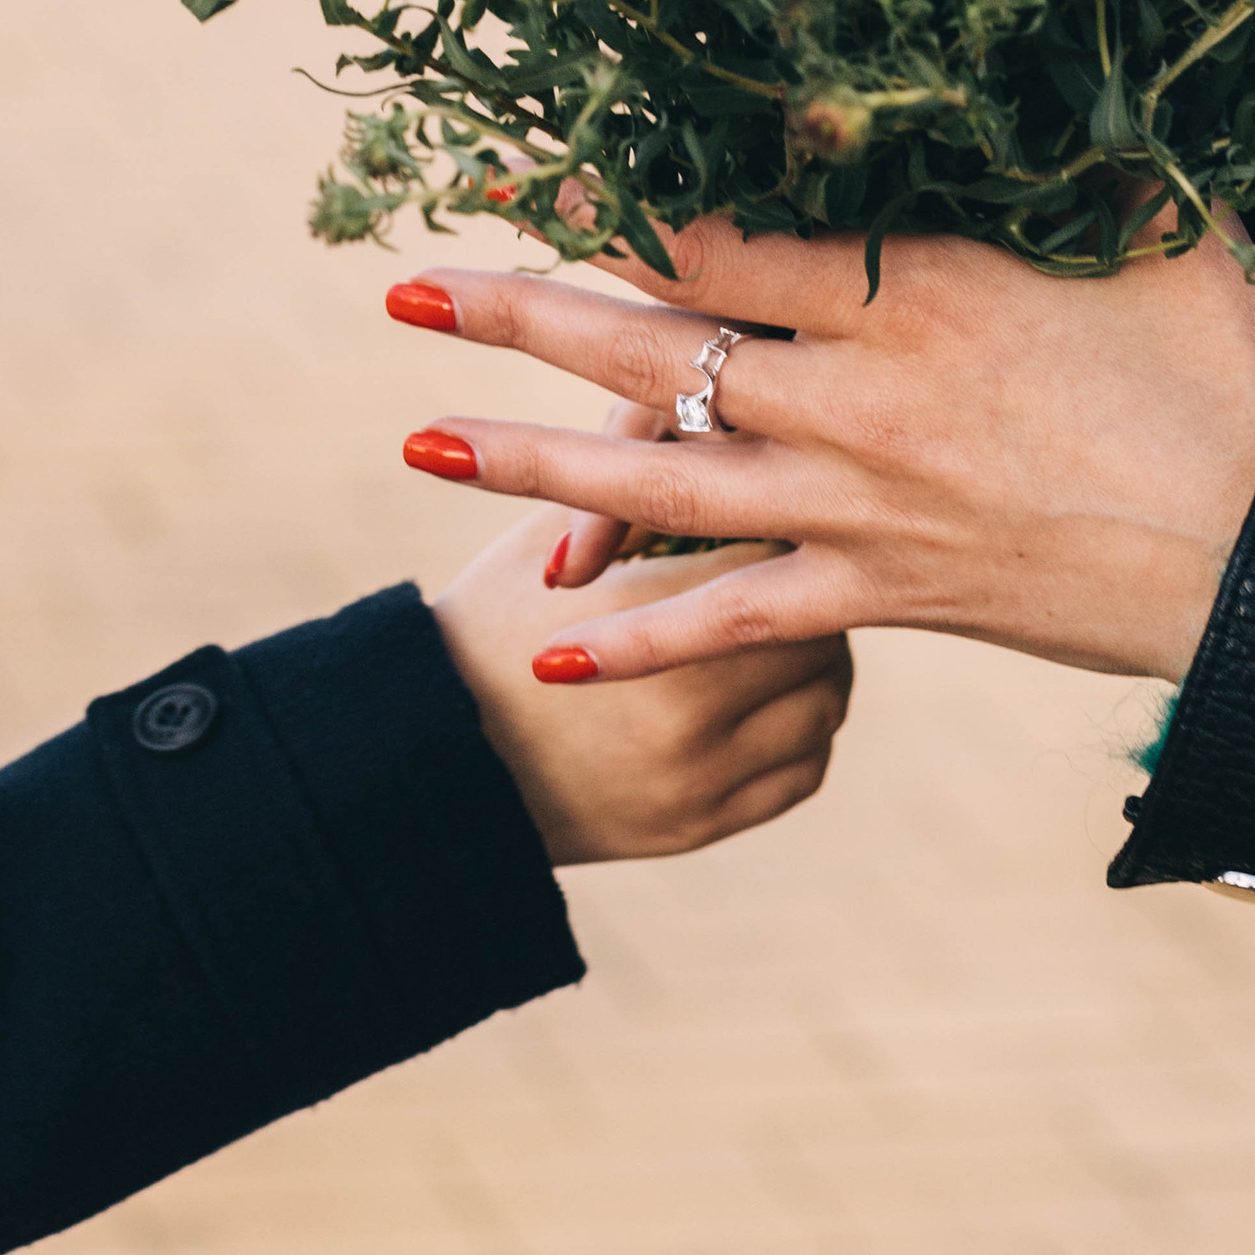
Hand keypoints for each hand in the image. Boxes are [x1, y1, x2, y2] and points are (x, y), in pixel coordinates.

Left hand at [394, 210, 1254, 688]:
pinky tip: (543, 643)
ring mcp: (857, 508)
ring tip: (415, 443)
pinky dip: (636, 639)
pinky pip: (730, 621)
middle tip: (400, 286)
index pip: (719, 235)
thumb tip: (994, 51)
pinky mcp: (880, 600)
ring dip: (525, 466)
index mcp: (913, 290)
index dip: (608, 199)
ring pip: (655, 486)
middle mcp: (857, 399)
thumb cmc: (1225, 368)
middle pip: (650, 350)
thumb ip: (1043, 150)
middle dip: (515, 315)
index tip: (523, 161)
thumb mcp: (1144, 219)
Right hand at [430, 504, 851, 862]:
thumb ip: (637, 490)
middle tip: (785, 560)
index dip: (770, 513)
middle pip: (814, 624)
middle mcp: (688, 713)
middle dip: (800, 588)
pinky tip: (768, 697)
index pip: (769, 546)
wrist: (430, 759)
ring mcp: (701, 780)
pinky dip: (797, 729)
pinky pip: (803, 766)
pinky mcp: (705, 825)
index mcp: (645, 625)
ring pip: (825, 699)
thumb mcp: (547, 543)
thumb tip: (722, 429)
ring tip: (778, 629)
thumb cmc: (487, 626)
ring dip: (810, 659)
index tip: (763, 500)